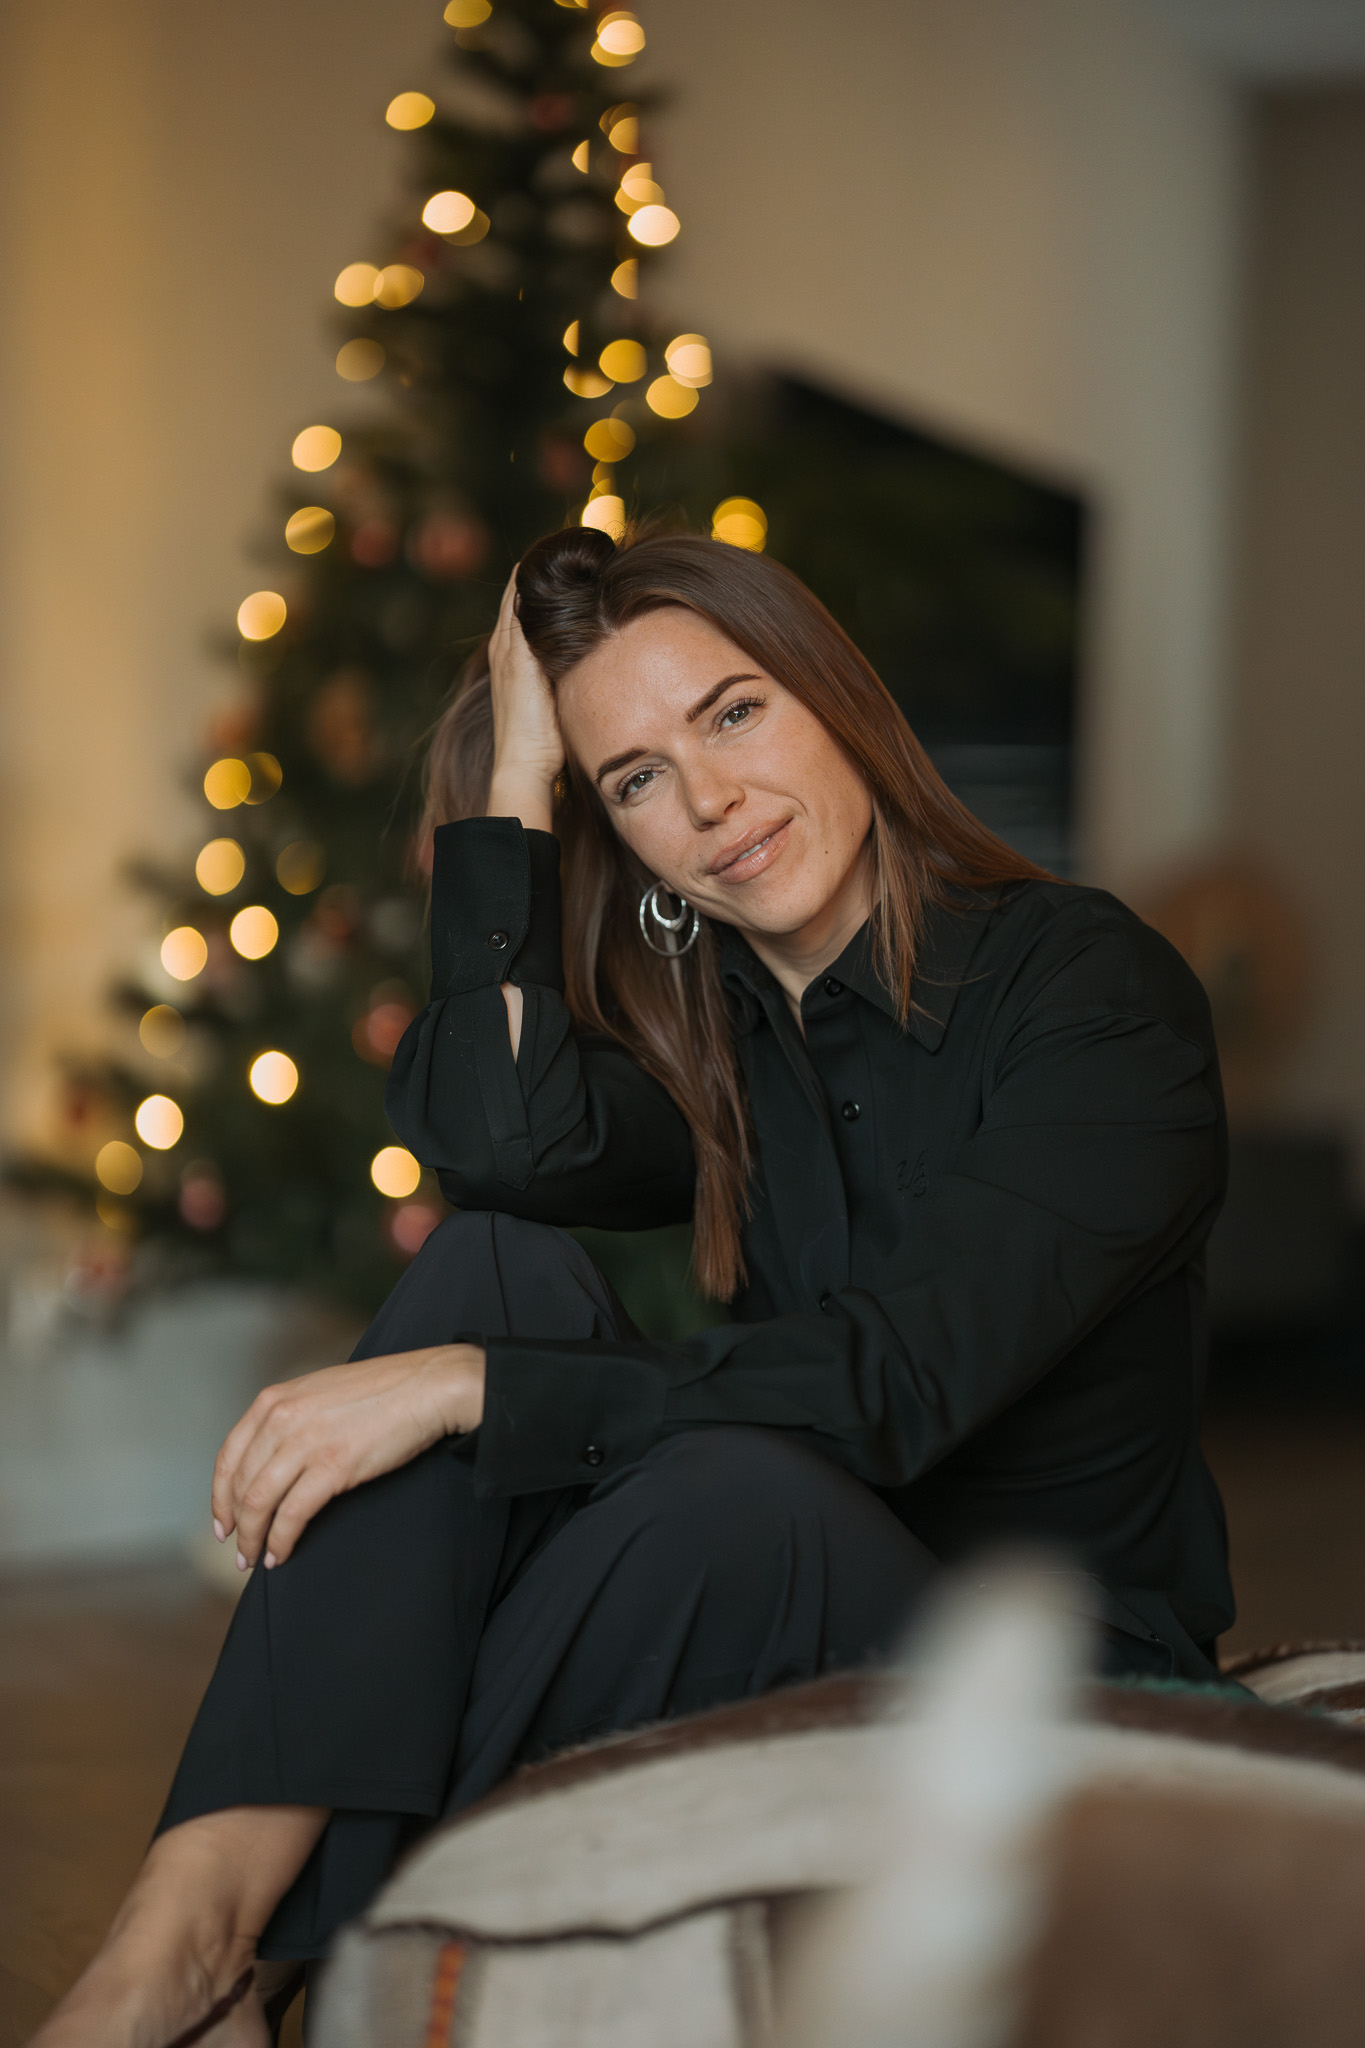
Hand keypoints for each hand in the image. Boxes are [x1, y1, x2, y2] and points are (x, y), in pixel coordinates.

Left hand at [211, 1343, 484, 1570]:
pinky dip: (280, 1540)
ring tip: (254, 1560)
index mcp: (275, 1399)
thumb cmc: (381, 1390)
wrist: (427, 1387)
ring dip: (252, 1539)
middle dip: (235, 1524)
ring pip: (259, 1503)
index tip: (223, 1521)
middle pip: (240, 1484)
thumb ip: (290, 1417)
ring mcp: (306, 1442)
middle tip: (238, 1549)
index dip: (219, 1496)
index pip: (229, 1456)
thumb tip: (272, 1459)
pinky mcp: (333, 1467)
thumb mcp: (319, 1392)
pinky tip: (280, 1554)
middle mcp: (282, 1418)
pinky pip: (292, 1515)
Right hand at [487, 565, 562, 830]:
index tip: (568, 564)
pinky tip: (556, 566)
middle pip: (517, 593)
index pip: (521, 608)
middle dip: (541, 569)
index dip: (541, 586)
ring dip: (538, 570)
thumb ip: (566, 677)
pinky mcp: (516, 656)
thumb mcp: (557, 700)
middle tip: (571, 543)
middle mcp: (504, 648)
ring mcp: (507, 650)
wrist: (523, 764)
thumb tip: (596, 662)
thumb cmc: (544, 745)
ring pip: (518, 593)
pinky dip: (534, 586)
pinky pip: (521, 607)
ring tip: (568, 545)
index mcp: (511, 658)